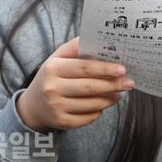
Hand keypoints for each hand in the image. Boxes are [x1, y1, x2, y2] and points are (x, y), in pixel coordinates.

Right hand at [16, 37, 132, 132]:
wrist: (32, 106)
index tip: (122, 69)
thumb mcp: (58, 58)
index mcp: (53, 68)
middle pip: (91, 87)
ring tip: (119, 93)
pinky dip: (100, 111)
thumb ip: (76, 47)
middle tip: (129, 82)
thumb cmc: (52, 76)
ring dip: (110, 98)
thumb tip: (98, 38)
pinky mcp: (61, 123)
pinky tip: (104, 104)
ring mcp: (56, 108)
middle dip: (113, 85)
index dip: (105, 69)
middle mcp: (52, 89)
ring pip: (92, 104)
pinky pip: (88, 118)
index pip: (84, 68)